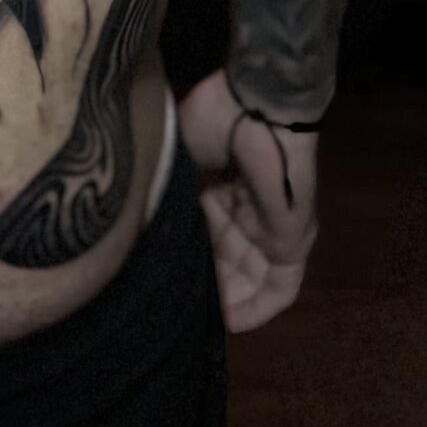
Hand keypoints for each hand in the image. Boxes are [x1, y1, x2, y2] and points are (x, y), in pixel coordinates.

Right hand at [178, 68, 318, 331]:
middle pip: (224, 260)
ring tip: (195, 321)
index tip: (158, 274)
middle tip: (172, 306)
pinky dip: (258, 308)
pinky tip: (231, 324)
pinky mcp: (293, 240)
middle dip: (201, 284)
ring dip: (224, 301)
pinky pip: (280, 287)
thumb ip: (163, 186)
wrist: (258, 102)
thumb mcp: (176, 153)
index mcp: (220, 188)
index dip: (183, 256)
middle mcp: (246, 211)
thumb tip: (132, 220)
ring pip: (249, 278)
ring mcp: (273, 227)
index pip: (202, 235)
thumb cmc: (217, 116)